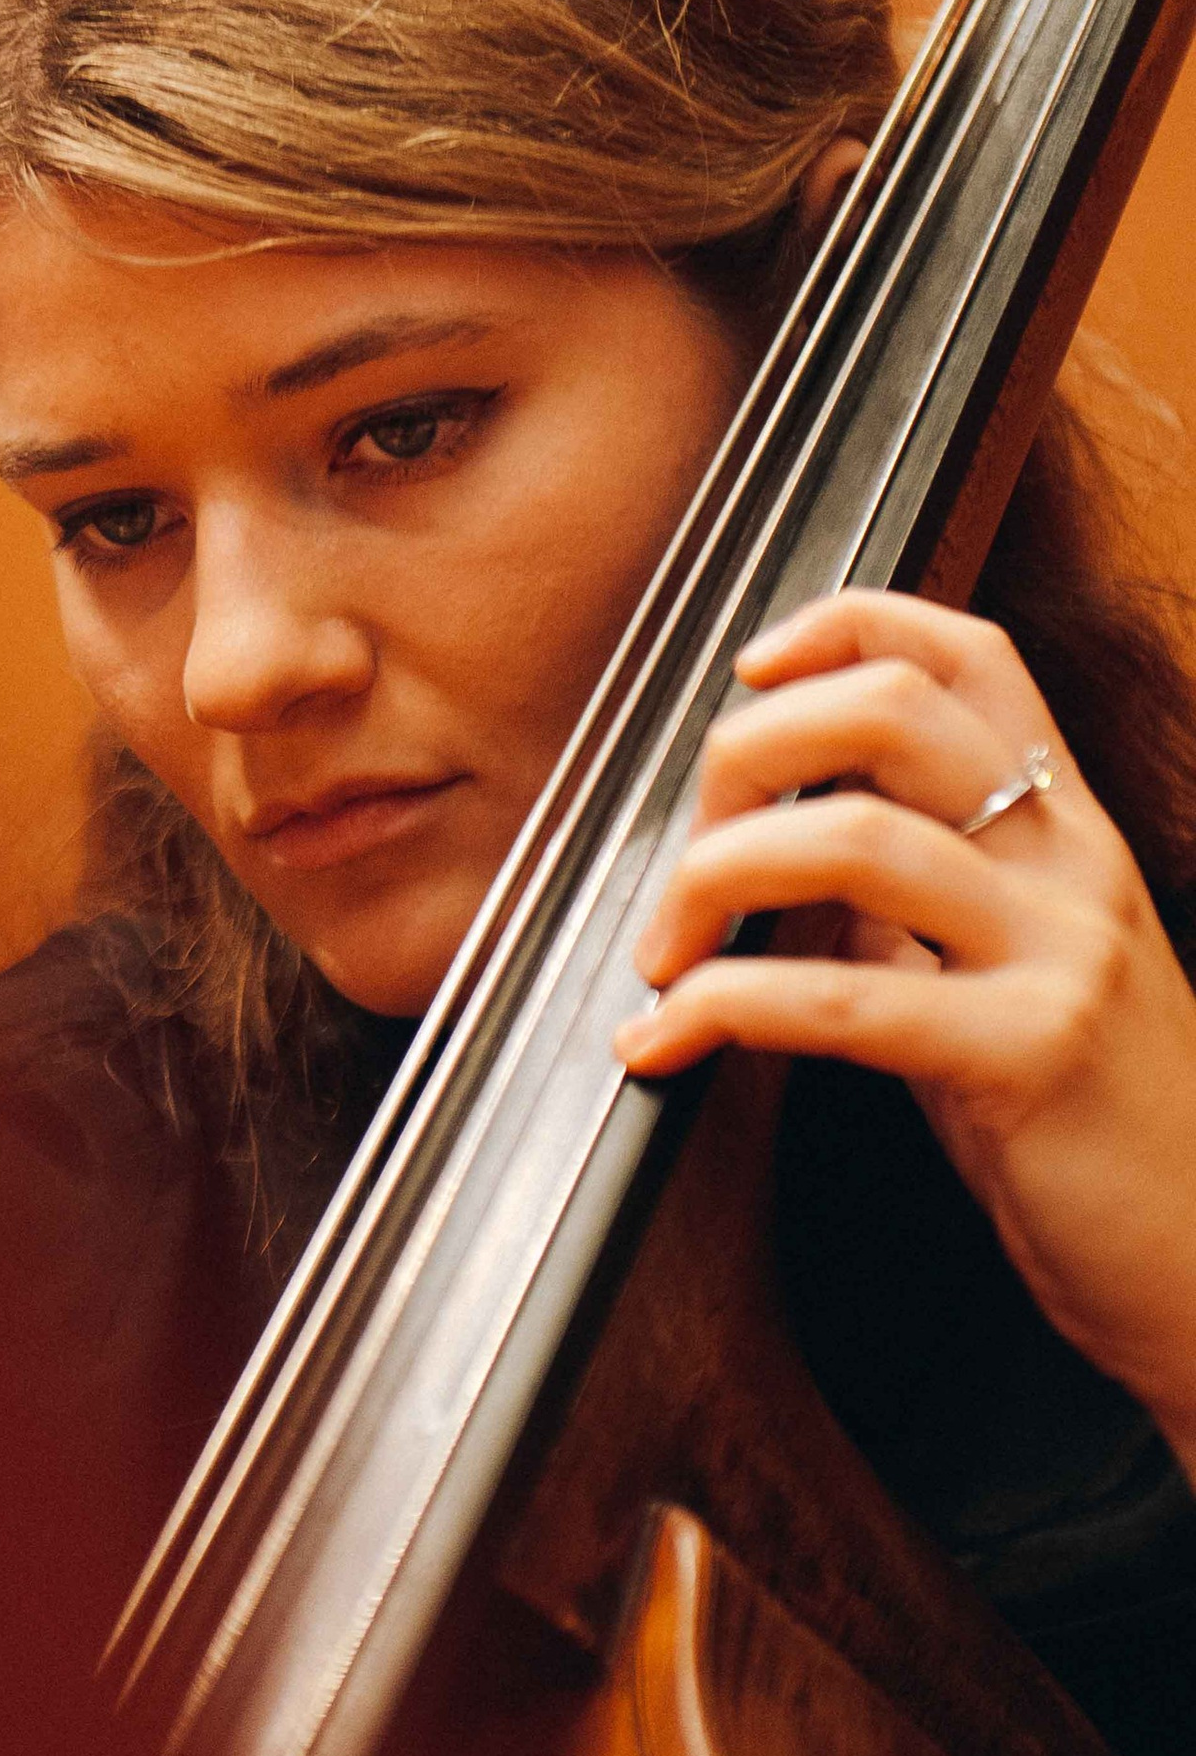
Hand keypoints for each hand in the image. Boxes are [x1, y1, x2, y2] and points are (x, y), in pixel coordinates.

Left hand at [614, 588, 1195, 1479]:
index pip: (968, 654)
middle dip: (745, 753)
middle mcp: (1069, 865)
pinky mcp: (1029, 1058)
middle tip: (680, 851)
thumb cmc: (1094, 1128)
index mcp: (1064, 829)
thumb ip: (912, 906)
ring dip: (712, 879)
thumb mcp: (1007, 976)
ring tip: (660, 955)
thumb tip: (774, 856)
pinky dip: (724, 1006)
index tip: (752, 670)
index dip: (846, 626)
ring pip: (854, 838)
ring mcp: (1059, 955)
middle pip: (891, 710)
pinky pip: (844, 1001)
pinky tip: (662, 1040)